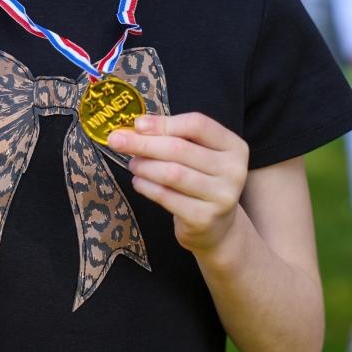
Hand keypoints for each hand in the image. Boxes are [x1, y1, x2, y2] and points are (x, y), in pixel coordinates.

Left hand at [107, 113, 248, 255]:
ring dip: (144, 165)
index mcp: (234, 147)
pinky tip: (138, 181)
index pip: (198, 125)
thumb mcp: (198, 155)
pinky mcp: (204, 218)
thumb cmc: (201, 181)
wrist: (217, 228)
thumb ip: (173, 138)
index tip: (137, 124)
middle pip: (180, 149)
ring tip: (132, 163)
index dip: (164, 123)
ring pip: (172, 173)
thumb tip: (135, 127)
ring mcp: (222, 196)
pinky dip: (147, 186)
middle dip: (143, 143)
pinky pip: (167, 197)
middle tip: (116, 140)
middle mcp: (234, 171)